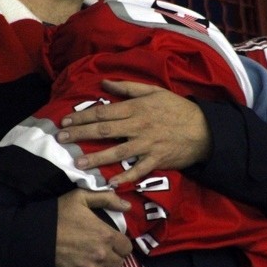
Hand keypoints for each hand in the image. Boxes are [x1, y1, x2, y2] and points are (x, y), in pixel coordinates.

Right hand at [55, 189, 131, 266]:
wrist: (34, 238)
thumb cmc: (58, 215)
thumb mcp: (80, 198)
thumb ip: (106, 199)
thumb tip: (127, 206)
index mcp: (106, 236)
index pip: (127, 247)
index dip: (120, 243)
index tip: (112, 241)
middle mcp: (102, 257)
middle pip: (119, 263)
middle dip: (113, 256)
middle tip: (103, 250)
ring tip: (95, 262)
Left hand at [57, 80, 211, 185]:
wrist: (204, 129)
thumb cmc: (177, 108)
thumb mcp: (154, 91)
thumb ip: (128, 88)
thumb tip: (104, 83)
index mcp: (136, 108)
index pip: (104, 111)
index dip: (83, 116)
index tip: (66, 121)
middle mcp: (138, 125)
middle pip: (105, 130)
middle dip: (81, 134)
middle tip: (61, 139)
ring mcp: (147, 144)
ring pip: (118, 151)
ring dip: (97, 158)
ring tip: (78, 163)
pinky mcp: (157, 159)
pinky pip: (138, 170)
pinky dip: (125, 177)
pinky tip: (111, 183)